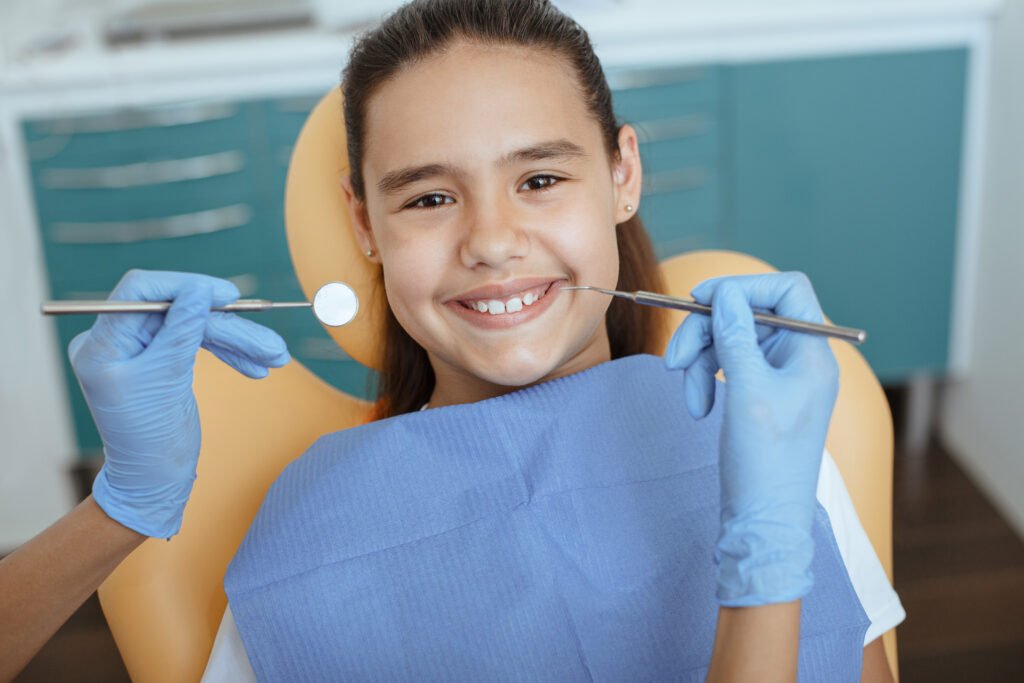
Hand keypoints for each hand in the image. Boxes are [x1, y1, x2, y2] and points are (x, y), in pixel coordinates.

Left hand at [69, 270, 290, 538]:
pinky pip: (197, 345)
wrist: (152, 480)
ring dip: (238, 342)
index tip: (228, 295)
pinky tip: (256, 367)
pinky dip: (228, 354)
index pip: (140, 292)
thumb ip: (181, 330)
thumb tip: (198, 289)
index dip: (185, 286)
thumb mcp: (167, 379)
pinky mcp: (161, 361)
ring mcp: (140, 351)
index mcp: (102, 344)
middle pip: (179, 313)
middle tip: (270, 345)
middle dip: (227, 328)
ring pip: (195, 329)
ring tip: (275, 358)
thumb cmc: (150, 440)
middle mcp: (117, 342)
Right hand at [663, 272, 838, 605]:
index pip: (788, 291)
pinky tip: (698, 406)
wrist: (764, 522)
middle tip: (675, 359)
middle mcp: (801, 360)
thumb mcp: (748, 391)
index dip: (744, 287)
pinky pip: (730, 367)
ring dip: (702, 361)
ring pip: (733, 341)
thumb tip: (726, 292)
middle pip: (750, 316)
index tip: (700, 299)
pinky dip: (707, 379)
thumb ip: (736, 336)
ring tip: (688, 396)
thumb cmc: (765, 462)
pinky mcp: (761, 396)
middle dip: (708, 333)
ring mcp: (781, 379)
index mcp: (813, 354)